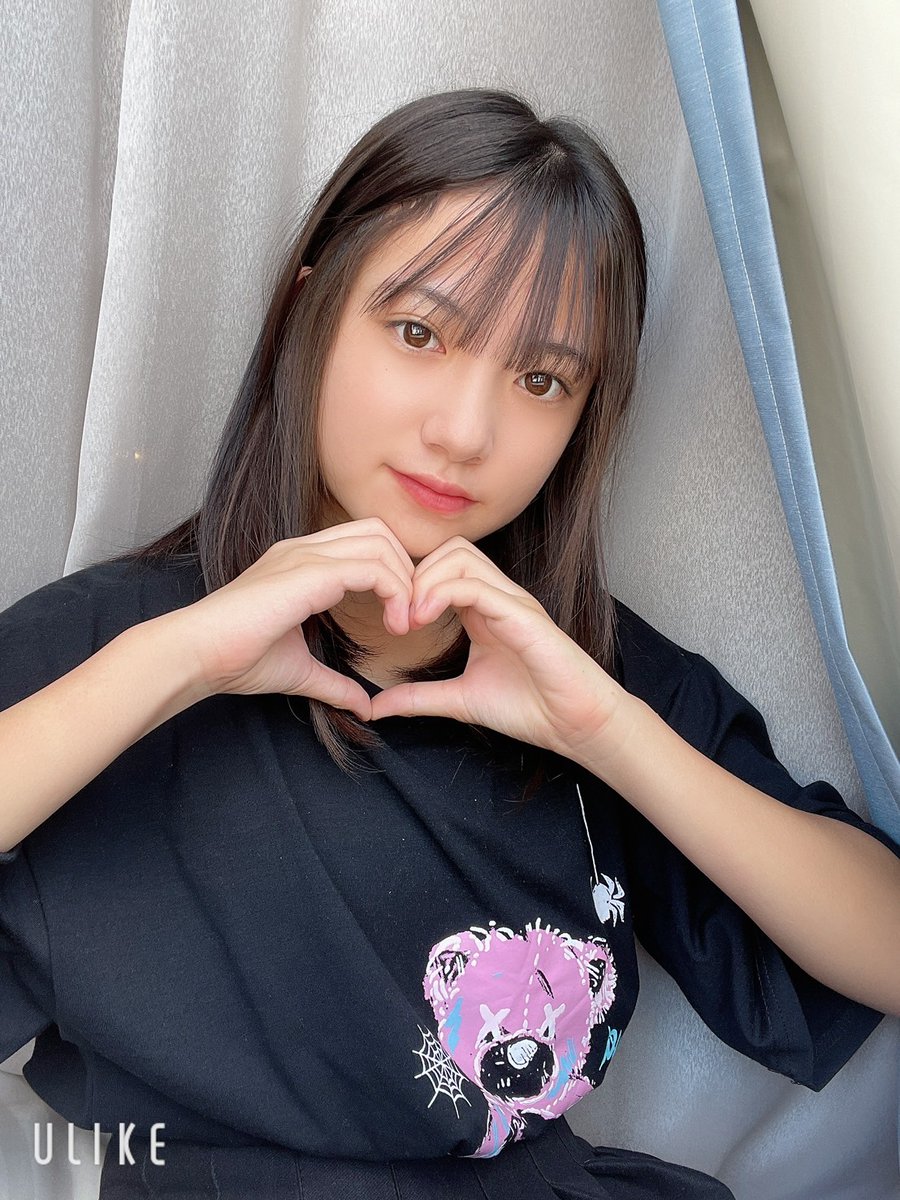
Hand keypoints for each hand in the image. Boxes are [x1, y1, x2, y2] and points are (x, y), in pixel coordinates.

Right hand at [167, 518, 414, 718]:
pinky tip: (393, 626)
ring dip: (404, 582)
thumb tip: (364, 706)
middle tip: (409, 617)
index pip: (365, 543)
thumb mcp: (300, 671)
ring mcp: (305, 555)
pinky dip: (395, 592)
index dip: (392, 574)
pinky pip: (371, 566)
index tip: (399, 621)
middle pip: (379, 531)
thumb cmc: (236, 659)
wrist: (197, 654)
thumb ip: (335, 683)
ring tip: (402, 625)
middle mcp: (305, 549)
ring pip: (380, 542)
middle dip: (406, 569)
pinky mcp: (308, 572)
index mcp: (301, 563)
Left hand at [369, 536, 631, 765]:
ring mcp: (512, 601)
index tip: (393, 622)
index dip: (410, 584)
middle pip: (449, 549)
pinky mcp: (523, 616)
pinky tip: (424, 619)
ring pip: (460, 556)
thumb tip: (376, 707)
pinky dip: (443, 594)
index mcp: (483, 609)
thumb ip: (419, 698)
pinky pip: (477, 585)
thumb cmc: (530, 708)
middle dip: (414, 575)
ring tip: (411, 618)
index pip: (442, 567)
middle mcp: (498, 597)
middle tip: (399, 617)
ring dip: (425, 581)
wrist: (575, 724)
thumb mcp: (459, 700)